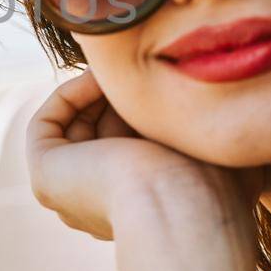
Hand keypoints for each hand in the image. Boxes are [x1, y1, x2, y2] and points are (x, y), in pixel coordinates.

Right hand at [27, 69, 262, 241]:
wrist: (182, 207)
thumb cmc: (213, 187)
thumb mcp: (216, 151)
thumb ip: (209, 128)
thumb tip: (225, 99)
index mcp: (142, 201)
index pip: (135, 143)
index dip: (150, 107)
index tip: (169, 79)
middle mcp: (103, 200)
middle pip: (103, 129)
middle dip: (122, 95)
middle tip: (142, 64)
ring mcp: (71, 191)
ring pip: (76, 125)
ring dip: (97, 88)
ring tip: (123, 64)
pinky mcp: (46, 176)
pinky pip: (48, 124)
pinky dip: (71, 93)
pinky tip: (103, 76)